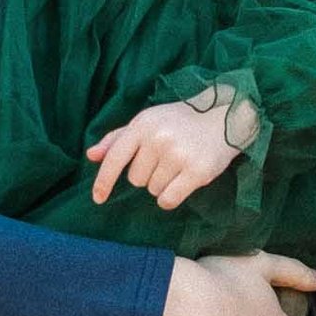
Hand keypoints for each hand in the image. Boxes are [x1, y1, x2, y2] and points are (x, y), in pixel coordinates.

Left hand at [89, 88, 252, 210]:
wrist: (224, 116)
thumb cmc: (181, 120)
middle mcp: (158, 139)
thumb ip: (118, 138)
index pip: (115, 158)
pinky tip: (183, 182)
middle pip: (136, 180)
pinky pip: (169, 199)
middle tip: (166, 158)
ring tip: (179, 164)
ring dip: (163, 184)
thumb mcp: (148, 121)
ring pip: (153, 190)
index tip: (98, 199)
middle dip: (148, 174)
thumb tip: (91, 155)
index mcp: (143, 124)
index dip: (103, 181)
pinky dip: (171, 197)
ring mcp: (178, 155)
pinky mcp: (196, 171)